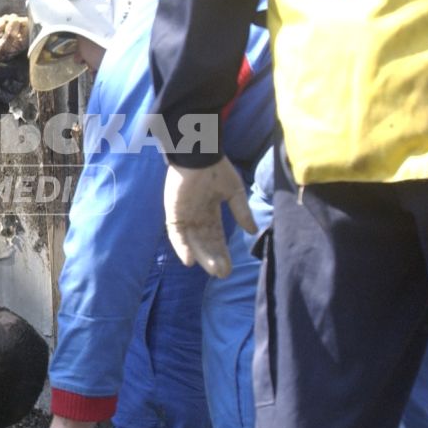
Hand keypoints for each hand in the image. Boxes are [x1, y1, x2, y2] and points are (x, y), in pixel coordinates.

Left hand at [164, 158, 256, 277]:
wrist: (200, 154)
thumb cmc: (216, 169)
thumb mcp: (234, 192)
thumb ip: (241, 211)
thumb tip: (253, 231)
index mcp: (210, 213)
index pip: (216, 238)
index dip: (223, 253)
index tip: (229, 268)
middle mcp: (197, 217)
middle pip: (205, 243)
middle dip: (214, 258)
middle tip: (222, 273)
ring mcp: (184, 216)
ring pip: (193, 242)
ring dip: (202, 256)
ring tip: (213, 270)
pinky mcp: (174, 212)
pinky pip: (176, 234)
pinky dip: (181, 247)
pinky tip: (189, 260)